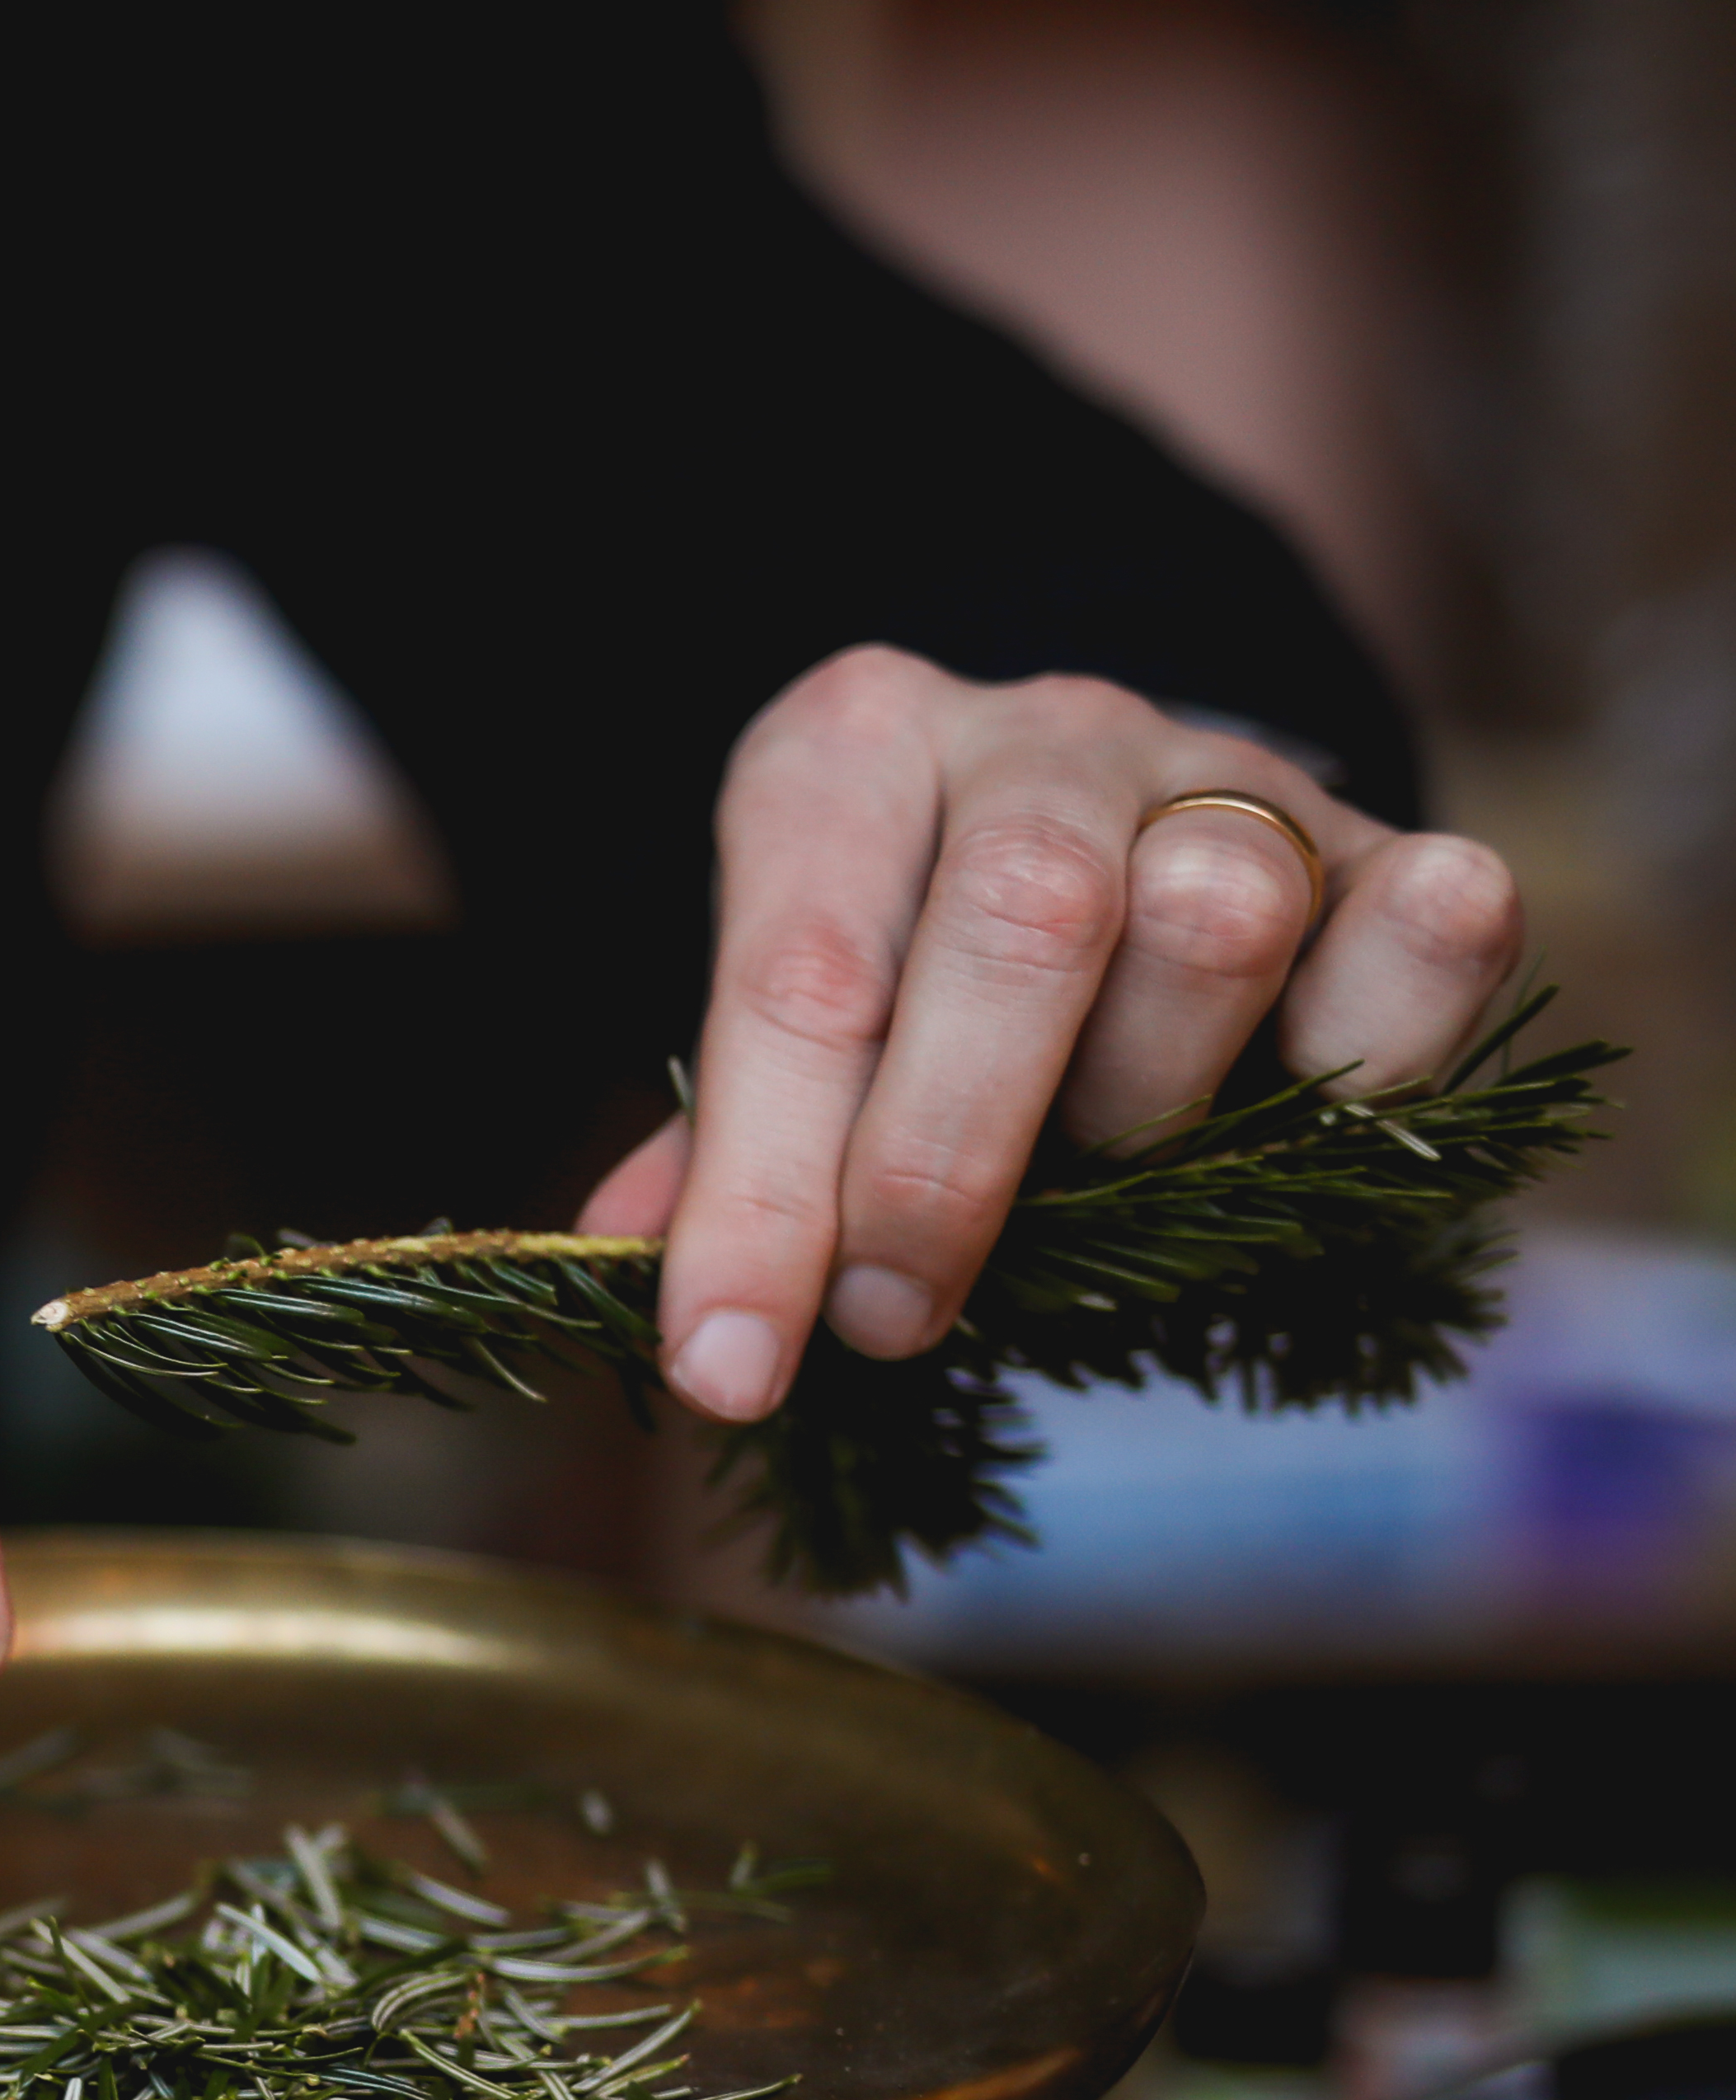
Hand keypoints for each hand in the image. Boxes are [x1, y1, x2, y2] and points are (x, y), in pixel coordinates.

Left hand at [589, 647, 1526, 1417]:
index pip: (799, 981)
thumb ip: (722, 1148)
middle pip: (1020, 922)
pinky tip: (1295, 1109)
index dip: (761, 1198)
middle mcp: (1042, 732)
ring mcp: (1229, 774)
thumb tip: (669, 1298)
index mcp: (848, 752)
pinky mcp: (1391, 840)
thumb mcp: (791, 1026)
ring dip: (1147, 1104)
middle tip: (897, 1315)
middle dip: (944, 1160)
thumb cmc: (910, 976)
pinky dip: (1372, 1049)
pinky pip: (1430, 926)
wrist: (1106, 850)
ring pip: (1217, 922)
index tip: (730, 1368)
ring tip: (1101, 1165)